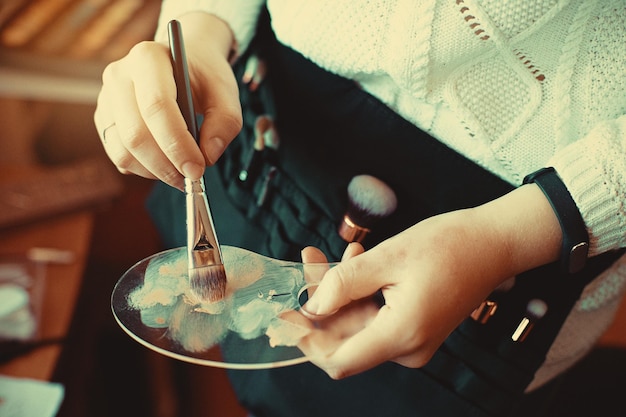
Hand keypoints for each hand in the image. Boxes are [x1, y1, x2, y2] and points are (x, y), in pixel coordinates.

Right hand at [93, 12, 241, 188]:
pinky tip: (166, 164)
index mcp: (148, 58)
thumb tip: (208, 156)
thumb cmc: (204, 78)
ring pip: (123, 150)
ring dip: (156, 172)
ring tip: (182, 173)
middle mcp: (119, 76)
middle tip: (193, 178)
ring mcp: (106, 99)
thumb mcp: (226, 92)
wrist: (183, 66)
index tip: (198, 168)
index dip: (177, 144)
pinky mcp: (104, 121)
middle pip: (136, 133)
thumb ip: (225, 123)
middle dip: (167, 165)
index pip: (156, 106)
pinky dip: (144, 170)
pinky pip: (119, 157)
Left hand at [294, 184, 561, 378]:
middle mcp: (407, 348)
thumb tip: (311, 306)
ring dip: (340, 292)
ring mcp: (413, 340)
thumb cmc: (449, 245)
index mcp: (401, 335)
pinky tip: (359, 262)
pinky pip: (375, 318)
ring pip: (357, 324)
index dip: (307, 341)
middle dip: (321, 301)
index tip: (286, 312)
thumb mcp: (388, 257)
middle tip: (311, 259)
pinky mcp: (416, 328)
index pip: (337, 360)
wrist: (494, 243)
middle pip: (344, 338)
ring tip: (335, 255)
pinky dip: (361, 294)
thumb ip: (343, 283)